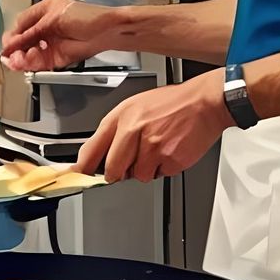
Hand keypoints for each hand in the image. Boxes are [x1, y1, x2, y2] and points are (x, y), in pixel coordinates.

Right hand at [2, 0, 112, 71]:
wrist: (106, 32)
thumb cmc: (87, 17)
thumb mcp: (53, 20)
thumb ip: (32, 33)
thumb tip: (13, 42)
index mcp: (44, 11)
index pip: (21, 24)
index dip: (13, 36)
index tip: (7, 46)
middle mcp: (46, 28)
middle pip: (23, 40)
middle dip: (16, 49)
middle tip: (10, 56)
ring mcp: (51, 43)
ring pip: (30, 53)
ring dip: (23, 58)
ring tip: (19, 61)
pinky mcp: (57, 57)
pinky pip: (40, 63)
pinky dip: (32, 65)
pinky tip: (28, 63)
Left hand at [75, 73, 232, 182]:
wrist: (204, 102)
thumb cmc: (171, 103)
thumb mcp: (135, 106)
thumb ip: (114, 130)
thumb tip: (97, 156)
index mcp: (122, 116)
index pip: (93, 148)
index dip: (82, 167)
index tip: (75, 177)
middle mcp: (134, 131)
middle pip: (112, 170)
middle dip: (118, 172)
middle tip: (131, 159)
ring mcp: (153, 147)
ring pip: (137, 176)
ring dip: (145, 169)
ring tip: (156, 148)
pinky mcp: (170, 159)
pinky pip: (158, 175)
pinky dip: (162, 168)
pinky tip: (169, 150)